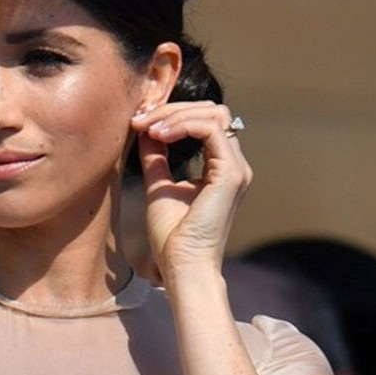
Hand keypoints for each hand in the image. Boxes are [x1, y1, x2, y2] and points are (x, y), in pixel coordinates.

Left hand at [129, 101, 252, 275]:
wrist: (182, 266)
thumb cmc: (172, 236)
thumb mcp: (159, 186)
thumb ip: (156, 156)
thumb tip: (145, 128)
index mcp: (221, 167)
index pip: (205, 121)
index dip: (172, 114)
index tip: (139, 121)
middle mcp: (233, 165)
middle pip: (212, 111)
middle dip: (173, 109)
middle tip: (140, 120)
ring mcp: (236, 169)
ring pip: (214, 115)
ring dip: (175, 115)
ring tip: (147, 128)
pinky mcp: (231, 174)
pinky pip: (211, 129)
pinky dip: (182, 125)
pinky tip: (159, 136)